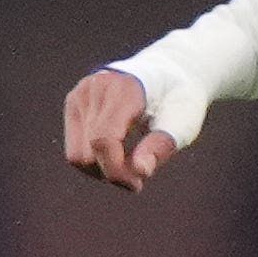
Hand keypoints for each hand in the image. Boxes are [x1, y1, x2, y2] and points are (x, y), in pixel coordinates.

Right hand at [60, 67, 179, 191]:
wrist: (168, 72)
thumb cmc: (179, 99)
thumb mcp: (183, 122)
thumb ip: (160, 146)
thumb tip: (139, 172)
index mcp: (123, 88)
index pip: (103, 139)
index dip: (116, 170)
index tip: (138, 184)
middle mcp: (95, 87)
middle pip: (88, 153)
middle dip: (113, 172)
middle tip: (140, 173)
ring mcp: (81, 94)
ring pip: (78, 156)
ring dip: (103, 169)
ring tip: (130, 162)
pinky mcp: (74, 103)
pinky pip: (75, 149)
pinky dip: (95, 160)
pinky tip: (117, 153)